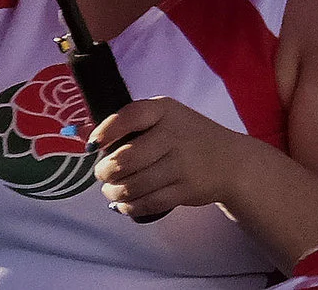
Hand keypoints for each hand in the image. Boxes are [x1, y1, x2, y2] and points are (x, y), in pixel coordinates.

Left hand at [89, 97, 268, 218]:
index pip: (130, 116)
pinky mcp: (185, 190)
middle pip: (125, 159)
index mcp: (165, 111)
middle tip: (104, 175)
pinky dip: (129, 207)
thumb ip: (132, 126)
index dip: (106, 131)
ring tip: (112, 192)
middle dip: (105, 172)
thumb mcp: (166, 119)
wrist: (231, 161)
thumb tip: (86, 140)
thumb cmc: (189, 137)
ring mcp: (181, 164)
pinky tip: (125, 204)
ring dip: (114, 193)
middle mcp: (174, 134)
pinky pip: (147, 203)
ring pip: (133, 186)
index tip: (93, 147)